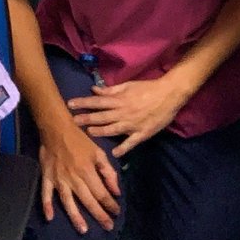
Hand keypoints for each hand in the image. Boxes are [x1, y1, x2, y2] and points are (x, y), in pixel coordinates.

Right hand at [38, 119, 120, 233]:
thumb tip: (116, 191)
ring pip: (68, 202)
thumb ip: (108, 171)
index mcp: (87, 171)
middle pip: (88, 201)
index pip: (101, 193)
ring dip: (76, 217)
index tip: (116, 212)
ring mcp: (59, 179)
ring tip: (83, 230)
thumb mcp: (98, 152)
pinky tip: (50, 218)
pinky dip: (46, 205)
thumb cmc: (80, 140)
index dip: (110, 204)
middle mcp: (74, 178)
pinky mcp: (47, 177)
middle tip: (108, 227)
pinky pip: (46, 193)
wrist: (56, 128)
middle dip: (99, 215)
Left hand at [69, 73, 189, 156]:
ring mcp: (133, 124)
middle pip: (102, 116)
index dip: (83, 103)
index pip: (97, 101)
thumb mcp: (128, 85)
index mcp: (120, 99)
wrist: (169, 94)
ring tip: (88, 133)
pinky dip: (123, 148)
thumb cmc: (147, 88)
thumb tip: (94, 90)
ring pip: (113, 129)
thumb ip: (111, 90)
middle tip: (72, 122)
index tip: (70, 105)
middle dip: (86, 119)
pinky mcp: (143, 133)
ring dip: (100, 132)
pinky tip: (114, 154)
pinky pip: (131, 142)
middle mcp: (123, 112)